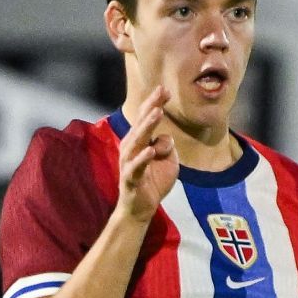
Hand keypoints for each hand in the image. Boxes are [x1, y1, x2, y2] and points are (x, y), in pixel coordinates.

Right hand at [117, 85, 178, 222]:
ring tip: (158, 113)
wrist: (141, 208)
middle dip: (152, 107)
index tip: (165, 89)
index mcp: (140, 141)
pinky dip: (143, 158)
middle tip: (161, 92)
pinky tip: (151, 150)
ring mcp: (129, 162)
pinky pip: (137, 166)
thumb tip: (166, 137)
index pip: (147, 118)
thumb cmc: (154, 181)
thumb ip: (168, 146)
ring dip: (147, 127)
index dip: (155, 103)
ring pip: (138, 141)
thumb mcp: (168, 160)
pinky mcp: (131, 178)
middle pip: (142, 124)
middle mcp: (131, 147)